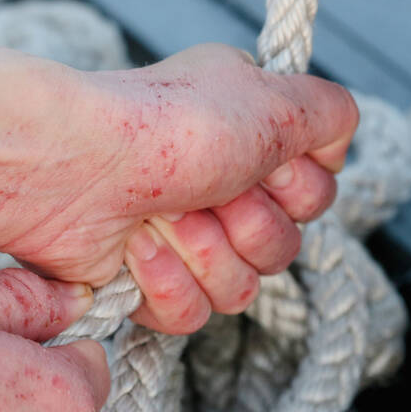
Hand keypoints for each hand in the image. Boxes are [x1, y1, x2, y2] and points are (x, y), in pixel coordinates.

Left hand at [0, 44, 357, 333]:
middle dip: (249, 224)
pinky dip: (164, 282)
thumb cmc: (167, 125)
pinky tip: (135, 248)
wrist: (73, 168)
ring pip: (242, 290)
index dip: (298, 190)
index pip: (317, 197)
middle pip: (285, 250)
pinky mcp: (147, 282)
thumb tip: (337, 144)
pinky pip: (192, 316)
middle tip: (208, 190)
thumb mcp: (272, 95)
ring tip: (165, 215)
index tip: (266, 164)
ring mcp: (183, 238)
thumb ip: (332, 112)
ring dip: (205, 252)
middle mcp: (222, 188)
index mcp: (253, 140)